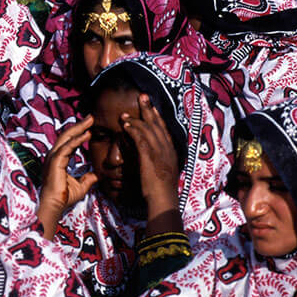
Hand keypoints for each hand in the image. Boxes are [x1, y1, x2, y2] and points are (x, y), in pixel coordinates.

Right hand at [38, 117, 97, 238]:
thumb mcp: (81, 186)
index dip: (80, 133)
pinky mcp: (55, 161)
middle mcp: (54, 155)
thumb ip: (88, 178)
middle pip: (67, 135)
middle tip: (91, 117)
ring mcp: (53, 157)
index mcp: (59, 159)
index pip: (70, 142)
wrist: (54, 205)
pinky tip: (87, 134)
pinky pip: (67, 147)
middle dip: (80, 125)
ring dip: (79, 128)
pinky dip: (77, 140)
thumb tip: (97, 175)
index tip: (90, 127)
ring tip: (90, 120)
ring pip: (66, 137)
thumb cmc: (64, 197)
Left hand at [121, 94, 178, 211]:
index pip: (165, 129)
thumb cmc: (162, 191)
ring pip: (148, 128)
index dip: (157, 117)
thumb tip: (153, 158)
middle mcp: (167, 148)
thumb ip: (160, 161)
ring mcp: (160, 150)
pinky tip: (125, 125)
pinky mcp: (150, 155)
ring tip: (124, 114)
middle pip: (157, 123)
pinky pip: (140, 137)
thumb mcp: (164, 172)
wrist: (163, 199)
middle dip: (149, 109)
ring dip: (135, 119)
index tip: (152, 107)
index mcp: (172, 151)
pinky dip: (132, 129)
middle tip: (142, 96)